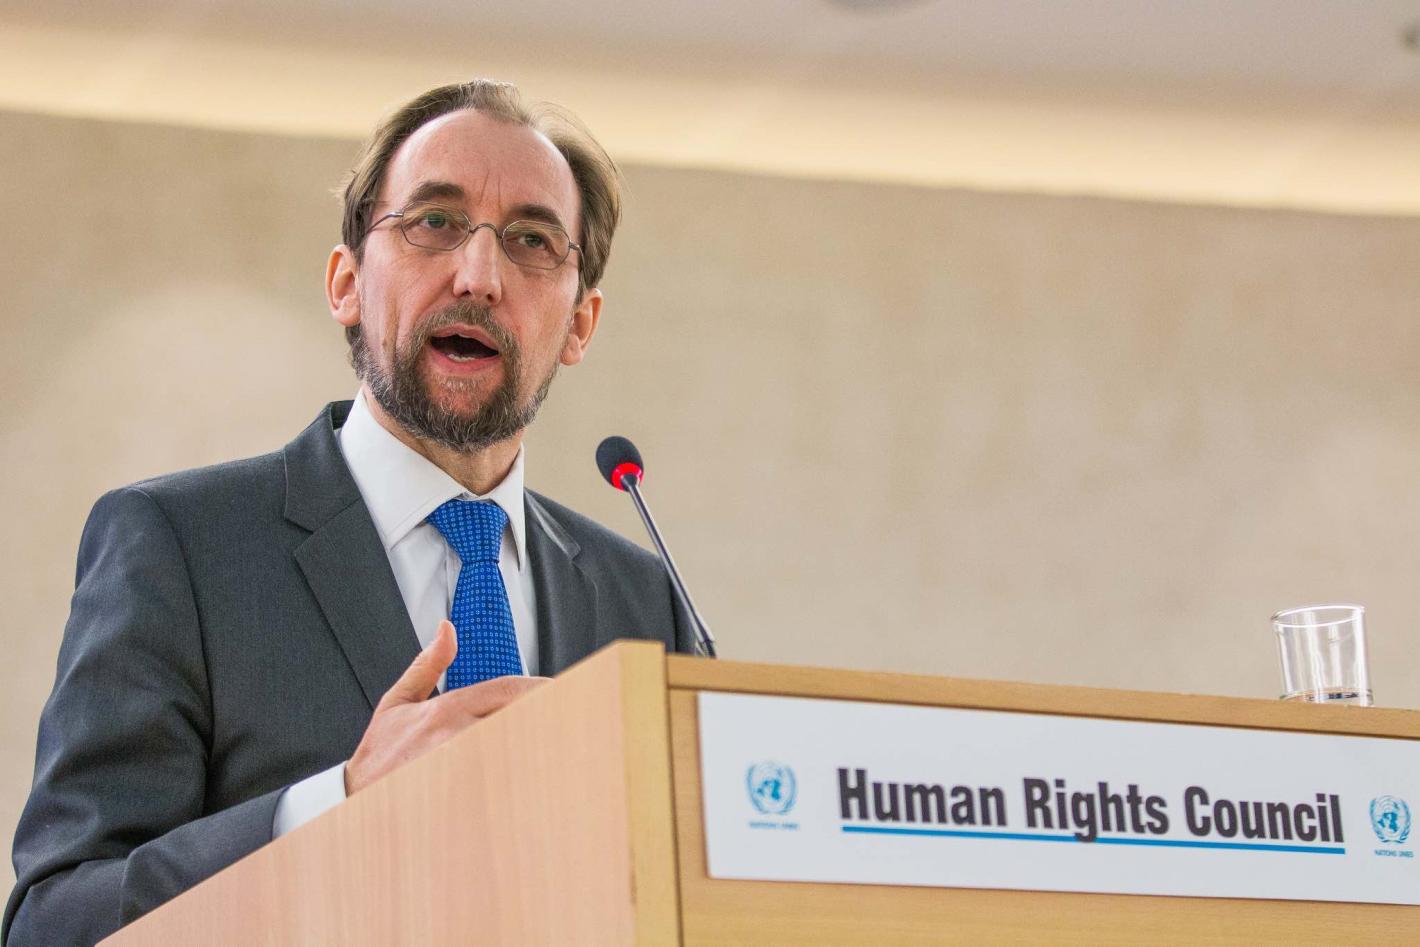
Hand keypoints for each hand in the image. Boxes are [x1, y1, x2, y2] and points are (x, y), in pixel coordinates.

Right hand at [344, 620, 548, 794]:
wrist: (353, 802)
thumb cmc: (380, 755)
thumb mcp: (398, 702)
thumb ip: (428, 664)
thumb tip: (447, 630)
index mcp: (445, 711)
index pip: (507, 689)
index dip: (541, 686)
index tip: (561, 687)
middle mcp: (456, 738)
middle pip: (520, 719)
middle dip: (548, 714)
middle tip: (576, 712)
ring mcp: (461, 769)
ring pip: (516, 750)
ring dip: (539, 745)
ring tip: (565, 743)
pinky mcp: (463, 799)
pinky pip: (503, 785)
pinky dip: (523, 779)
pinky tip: (538, 777)